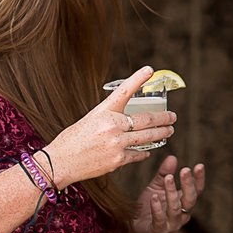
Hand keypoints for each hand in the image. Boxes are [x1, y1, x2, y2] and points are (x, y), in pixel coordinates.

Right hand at [44, 66, 177, 185]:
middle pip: (147, 119)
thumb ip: (110, 118)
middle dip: (164, 118)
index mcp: (103, 112)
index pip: (124, 91)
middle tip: (173, 116)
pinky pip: (138, 154)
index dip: (138, 79)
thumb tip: (129, 118)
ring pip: (148, 137)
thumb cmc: (72, 140)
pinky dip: (145, 152)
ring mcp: (117, 143)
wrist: (59, 162)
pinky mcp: (118, 159)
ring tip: (169, 131)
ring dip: (162, 133)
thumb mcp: (90, 120)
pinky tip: (148, 151)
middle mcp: (112, 126)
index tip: (150, 70)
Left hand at [126, 157, 203, 232]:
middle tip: (185, 170)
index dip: (199, 179)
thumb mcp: (155, 187)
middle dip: (188, 184)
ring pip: (175, 208)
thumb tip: (172, 157)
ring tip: (167, 178)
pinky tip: (153, 196)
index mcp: (184, 203)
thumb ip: (164, 174)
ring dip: (172, 193)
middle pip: (190, 199)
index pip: (196, 190)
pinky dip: (157, 208)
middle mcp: (182, 214)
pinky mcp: (158, 230)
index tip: (199, 166)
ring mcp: (171, 224)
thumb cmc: (148, 207)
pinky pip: (159, 219)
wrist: (133, 229)